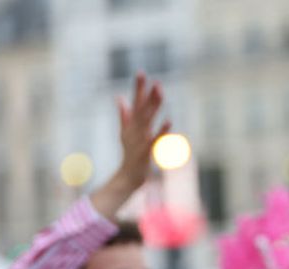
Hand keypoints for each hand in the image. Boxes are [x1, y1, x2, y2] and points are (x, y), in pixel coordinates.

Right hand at [115, 72, 169, 188]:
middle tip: (154, 80)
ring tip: (159, 92)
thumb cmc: (129, 154)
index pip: (135, 102)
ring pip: (147, 120)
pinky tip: (169, 121)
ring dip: (153, 106)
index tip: (141, 72)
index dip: (138, 88)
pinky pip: (155, 139)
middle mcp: (135, 129)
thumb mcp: (124, 132)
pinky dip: (162, 130)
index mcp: (132, 124)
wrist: (128, 176)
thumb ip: (123, 114)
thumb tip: (119, 97)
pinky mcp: (146, 151)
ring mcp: (140, 140)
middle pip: (142, 108)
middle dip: (147, 94)